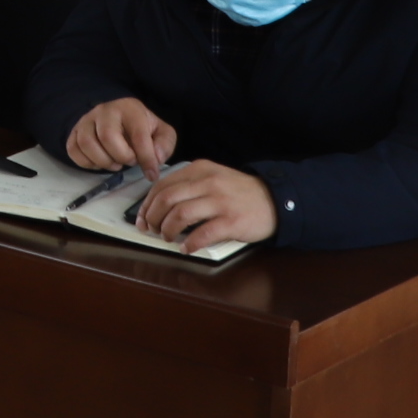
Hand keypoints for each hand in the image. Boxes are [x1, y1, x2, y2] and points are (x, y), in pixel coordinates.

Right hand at [63, 97, 180, 172]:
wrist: (116, 116)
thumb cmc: (140, 126)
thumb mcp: (160, 131)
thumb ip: (164, 144)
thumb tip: (156, 158)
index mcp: (130, 109)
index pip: (138, 135)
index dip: (146, 158)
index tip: (151, 174)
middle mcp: (105, 111)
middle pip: (107, 136)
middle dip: (121, 156)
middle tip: (130, 161)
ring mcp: (86, 120)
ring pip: (86, 143)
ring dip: (103, 161)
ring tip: (115, 164)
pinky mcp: (74, 132)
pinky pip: (73, 150)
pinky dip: (86, 163)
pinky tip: (100, 163)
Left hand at [134, 162, 274, 251]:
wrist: (276, 199)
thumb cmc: (240, 192)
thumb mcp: (214, 177)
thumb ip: (190, 185)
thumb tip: (160, 204)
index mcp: (200, 169)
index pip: (162, 185)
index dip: (147, 204)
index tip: (142, 218)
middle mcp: (207, 182)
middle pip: (166, 199)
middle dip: (152, 218)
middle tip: (151, 230)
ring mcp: (220, 202)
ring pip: (180, 215)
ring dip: (167, 230)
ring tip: (168, 238)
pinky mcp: (231, 221)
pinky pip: (202, 234)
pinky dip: (189, 243)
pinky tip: (186, 248)